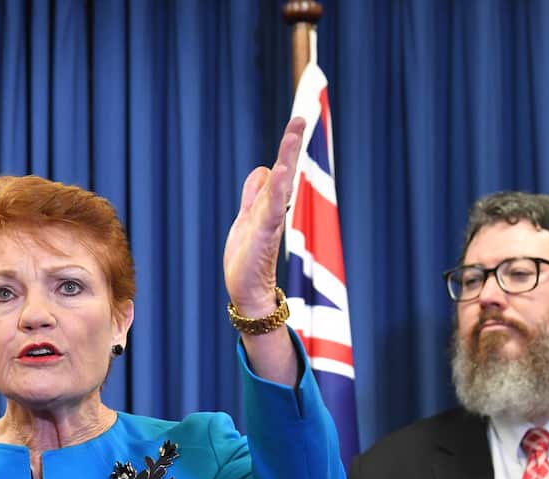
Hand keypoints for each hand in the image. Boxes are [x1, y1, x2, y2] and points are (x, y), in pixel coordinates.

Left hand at [222, 116, 305, 316]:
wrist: (247, 290)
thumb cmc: (249, 257)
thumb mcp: (247, 217)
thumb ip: (255, 193)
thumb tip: (265, 168)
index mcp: (268, 203)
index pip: (281, 168)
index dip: (288, 146)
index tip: (298, 121)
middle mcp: (273, 208)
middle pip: (285, 170)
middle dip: (292, 144)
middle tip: (301, 118)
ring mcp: (270, 220)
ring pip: (281, 185)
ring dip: (287, 159)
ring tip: (294, 135)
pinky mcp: (264, 233)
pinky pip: (272, 207)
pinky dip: (277, 189)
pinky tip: (281, 171)